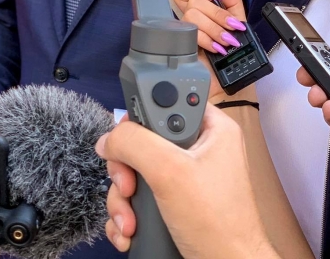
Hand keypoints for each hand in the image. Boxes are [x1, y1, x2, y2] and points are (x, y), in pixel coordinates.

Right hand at [96, 109, 275, 258]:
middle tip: (129, 184)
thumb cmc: (220, 225)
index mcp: (210, 128)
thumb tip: (109, 137)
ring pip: (134, 170)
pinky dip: (127, 213)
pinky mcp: (171, 201)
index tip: (127, 134)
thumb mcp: (170, 171)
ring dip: (122, 199)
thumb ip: (135, 142)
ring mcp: (183, 177)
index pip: (167, 99)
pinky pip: (137, 195)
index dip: (142, 114)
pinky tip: (130, 228)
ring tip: (130, 220)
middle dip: (125, 168)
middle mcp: (196, 148)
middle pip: (141, 138)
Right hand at [172, 0, 247, 53]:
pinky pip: (192, 34)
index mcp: (202, 12)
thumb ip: (231, 1)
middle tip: (232, 26)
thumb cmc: (234, 48)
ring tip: (227, 41)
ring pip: (191, 16)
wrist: (232, 74)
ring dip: (214, 28)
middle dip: (217, 14)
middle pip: (193, 2)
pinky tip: (218, 48)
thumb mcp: (239, 20)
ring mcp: (184, 33)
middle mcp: (190, 20)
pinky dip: (208, 40)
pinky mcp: (183, 47)